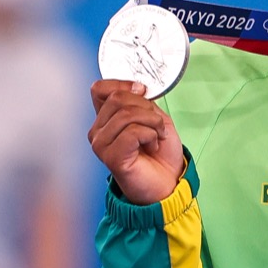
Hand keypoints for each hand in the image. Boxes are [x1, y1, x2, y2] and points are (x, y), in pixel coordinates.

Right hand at [88, 80, 184, 204]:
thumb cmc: (161, 154)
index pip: (100, 89)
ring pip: (126, 114)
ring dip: (152, 123)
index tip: (143, 92)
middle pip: (117, 98)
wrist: (169, 182)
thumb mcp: (154, 117)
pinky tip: (151, 147)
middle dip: (146, 108)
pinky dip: (150, 135)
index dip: (123, 84)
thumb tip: (136, 88)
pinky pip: (132, 132)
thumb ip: (140, 102)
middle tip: (157, 125)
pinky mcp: (111, 157)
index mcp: (106, 119)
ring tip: (156, 137)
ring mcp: (101, 144)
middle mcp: (98, 131)